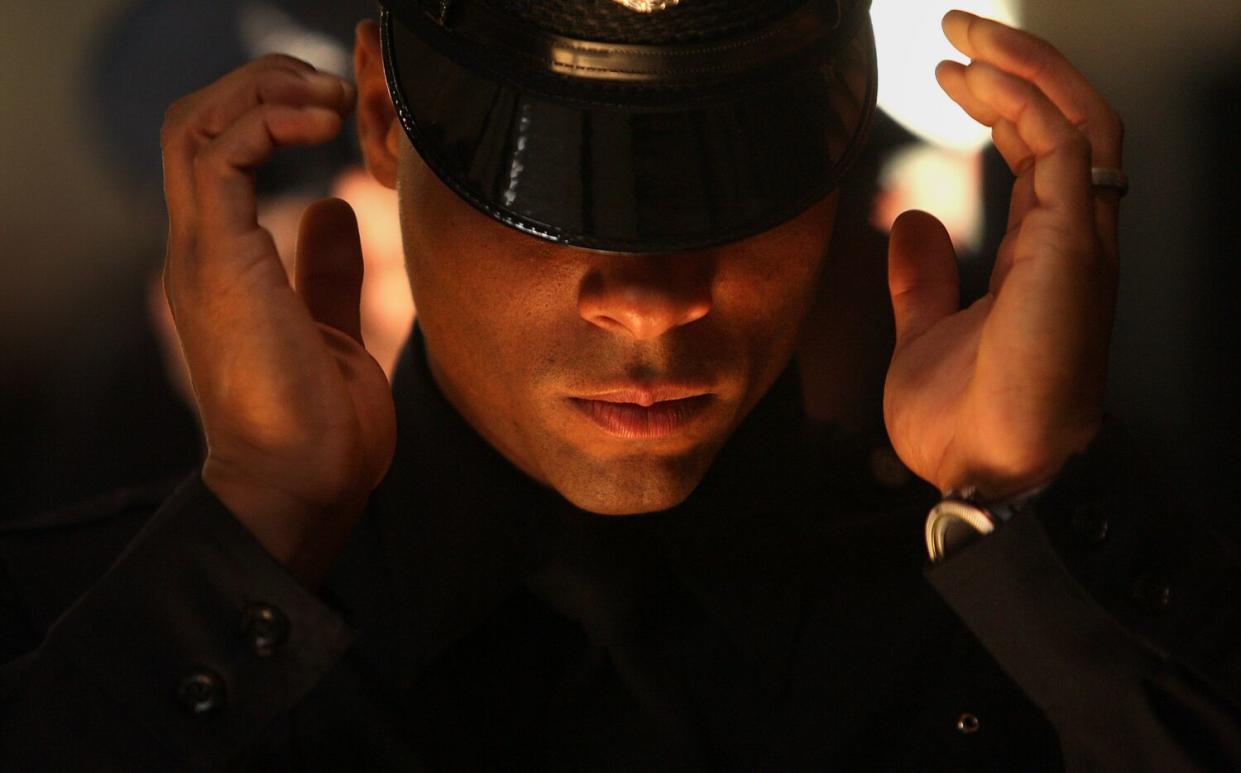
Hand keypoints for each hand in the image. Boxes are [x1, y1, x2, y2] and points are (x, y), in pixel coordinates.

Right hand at [161, 55, 396, 581]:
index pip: (217, 152)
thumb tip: (332, 207)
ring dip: (264, 91)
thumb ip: (325, 269)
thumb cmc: (321, 425)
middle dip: (262, 83)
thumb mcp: (333, 327)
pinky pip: (219, 158)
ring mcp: (203, 253)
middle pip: (195, 122)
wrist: (304, 487)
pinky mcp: (219, 260)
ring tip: (330, 95)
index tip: (338, 109)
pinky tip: (319, 123)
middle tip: (332, 86)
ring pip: (195, 126)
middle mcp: (202, 248)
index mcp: (225, 261)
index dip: (269, 111)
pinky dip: (265, 122)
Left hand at [883, 12, 1123, 499]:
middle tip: (958, 31)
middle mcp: (1073, 239)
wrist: (989, 472)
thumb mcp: (926, 330)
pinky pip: (1065, 149)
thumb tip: (911, 223)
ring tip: (966, 36)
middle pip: (1067, 122)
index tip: (950, 75)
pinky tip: (980, 82)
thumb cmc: (969, 421)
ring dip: (1023, 68)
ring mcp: (1080, 241)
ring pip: (1077, 120)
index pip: (1039, 154)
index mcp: (1044, 255)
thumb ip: (923, 278)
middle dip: (1017, 68)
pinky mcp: (1072, 247)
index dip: (1002, 105)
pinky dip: (1026, 105)